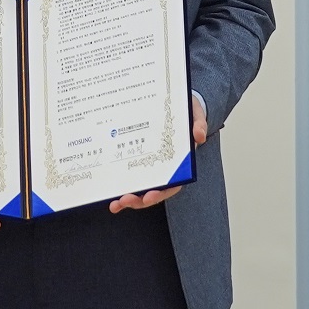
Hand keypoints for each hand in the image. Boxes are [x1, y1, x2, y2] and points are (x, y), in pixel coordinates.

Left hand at [110, 95, 210, 214]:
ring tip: (115, 204)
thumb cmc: (186, 113)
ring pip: (140, 188)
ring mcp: (151, 165)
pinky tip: (109, 190)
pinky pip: (130, 174)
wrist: (176, 104)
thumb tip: (199, 135)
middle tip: (123, 201)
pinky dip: (120, 183)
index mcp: (180, 163)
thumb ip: (199, 124)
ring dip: (128, 198)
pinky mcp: (139, 158)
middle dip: (138, 200)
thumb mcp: (195, 114)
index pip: (172, 184)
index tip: (148, 196)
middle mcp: (165, 168)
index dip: (161, 193)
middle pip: (153, 191)